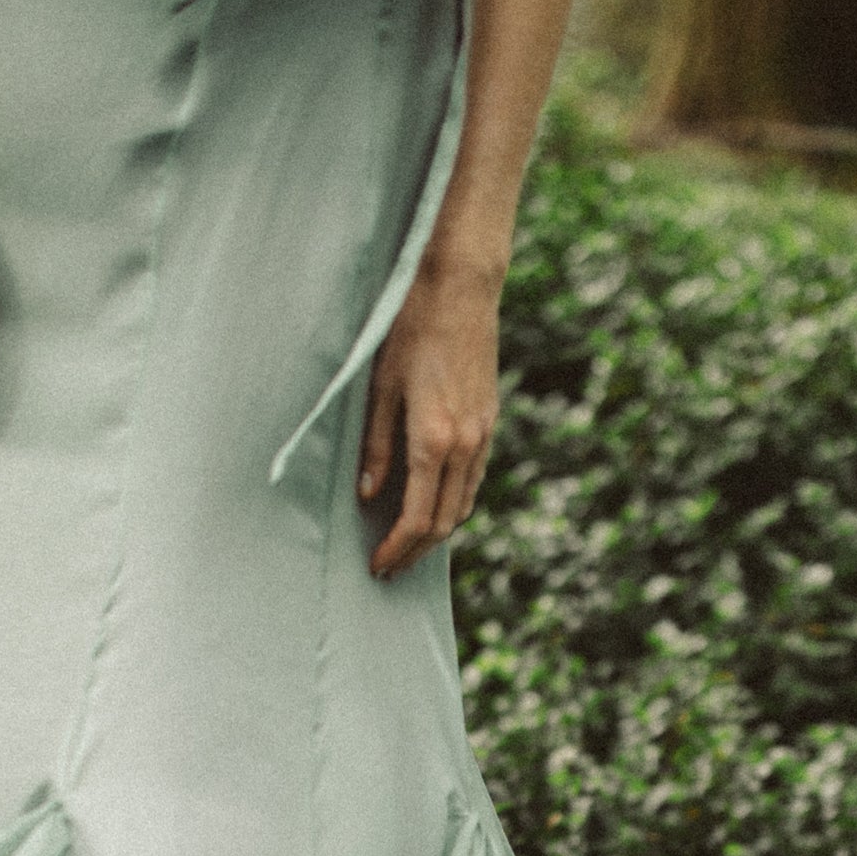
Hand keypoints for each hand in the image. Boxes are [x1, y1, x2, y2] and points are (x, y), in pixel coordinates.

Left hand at [358, 251, 501, 578]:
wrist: (461, 287)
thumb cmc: (411, 327)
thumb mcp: (380, 386)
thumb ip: (376, 445)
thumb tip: (367, 493)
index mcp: (434, 439)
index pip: (417, 518)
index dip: (396, 548)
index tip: (377, 565)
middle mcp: (465, 444)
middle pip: (444, 522)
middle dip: (416, 552)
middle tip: (391, 568)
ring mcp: (482, 435)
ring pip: (463, 505)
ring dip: (436, 533)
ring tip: (408, 546)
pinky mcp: (489, 422)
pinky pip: (473, 480)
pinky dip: (452, 504)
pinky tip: (432, 505)